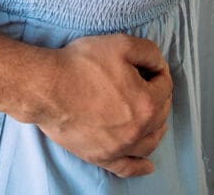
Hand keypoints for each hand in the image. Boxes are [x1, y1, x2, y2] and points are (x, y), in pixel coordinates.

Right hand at [34, 34, 171, 177]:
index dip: (158, 71)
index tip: (146, 65)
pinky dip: (140, 167)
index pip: (165, 86)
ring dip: (156, 128)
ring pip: (150, 142)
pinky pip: (128, 168)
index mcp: (146, 102)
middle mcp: (138, 130)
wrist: (48, 87)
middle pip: (160, 114)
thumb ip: (148, 51)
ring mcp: (120, 147)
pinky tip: (148, 165)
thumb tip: (159, 64)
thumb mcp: (119, 44)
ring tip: (152, 117)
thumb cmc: (81, 64)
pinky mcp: (102, 156)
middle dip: (158, 97)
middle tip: (146, 83)